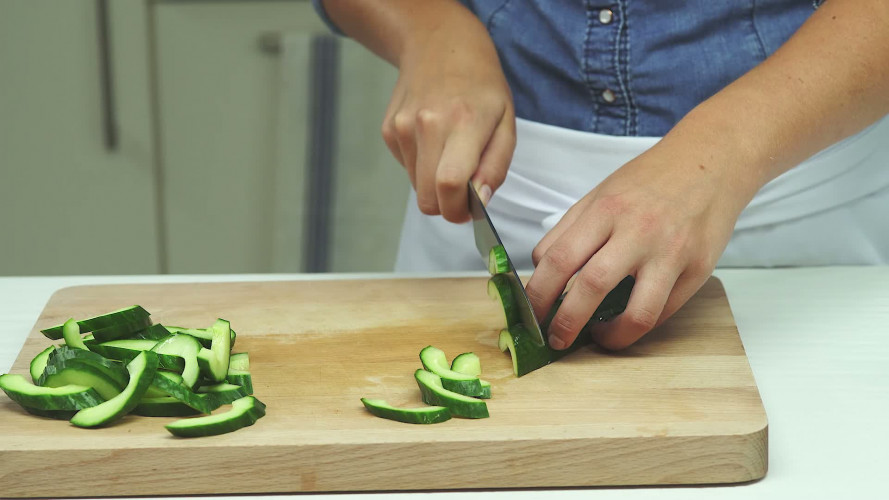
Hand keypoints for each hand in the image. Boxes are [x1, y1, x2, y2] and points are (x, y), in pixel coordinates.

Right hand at [381, 17, 515, 221]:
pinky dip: (421, 165)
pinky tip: (433, 138)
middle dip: (446, 205)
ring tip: (450, 151)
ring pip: (416, 186)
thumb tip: (479, 200)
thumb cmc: (481, 86)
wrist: (439, 45)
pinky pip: (406, 168)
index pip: (450, 185)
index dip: (459, 210)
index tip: (469, 210)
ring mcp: (403, 127)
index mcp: (463, 123)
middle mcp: (427, 125)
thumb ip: (496, 166)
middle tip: (464, 191)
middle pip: (427, 198)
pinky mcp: (389, 130)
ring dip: (434, 182)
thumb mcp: (506, 122)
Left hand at [525, 135, 758, 350]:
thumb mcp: (601, 193)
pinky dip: (639, 324)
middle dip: (565, 322)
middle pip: (591, 286)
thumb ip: (569, 229)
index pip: (559, 259)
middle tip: (555, 339)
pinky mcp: (698, 270)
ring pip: (636, 312)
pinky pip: (663, 311)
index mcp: (606, 209)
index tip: (532, 313)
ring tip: (598, 338)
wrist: (712, 161)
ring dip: (610, 337)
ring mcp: (671, 253)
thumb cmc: (651, 180)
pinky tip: (627, 320)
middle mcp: (637, 231)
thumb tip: (541, 268)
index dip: (539, 294)